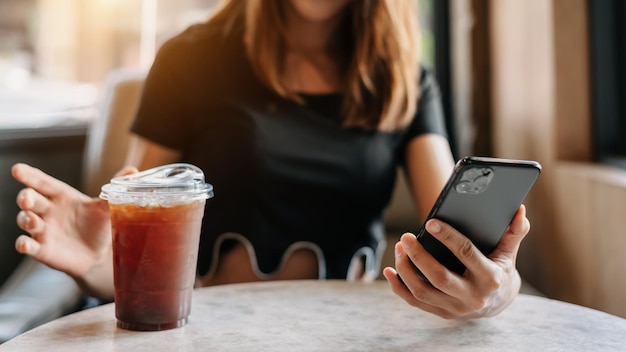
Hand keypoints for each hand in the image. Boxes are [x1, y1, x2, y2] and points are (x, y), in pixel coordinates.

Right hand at [12, 163, 136, 278]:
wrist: (100, 254)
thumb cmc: (98, 225)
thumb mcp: (107, 206)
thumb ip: (115, 187)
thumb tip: (133, 170)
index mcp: (62, 196)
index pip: (43, 183)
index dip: (30, 175)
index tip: (17, 169)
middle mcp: (49, 211)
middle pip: (31, 200)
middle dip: (26, 198)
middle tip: (28, 198)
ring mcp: (43, 230)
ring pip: (26, 221)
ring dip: (25, 219)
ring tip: (31, 220)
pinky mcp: (42, 249)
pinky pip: (28, 246)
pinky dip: (24, 245)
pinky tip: (25, 244)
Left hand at [383, 205, 529, 318]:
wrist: (498, 304)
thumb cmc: (501, 271)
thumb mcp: (509, 253)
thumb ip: (513, 233)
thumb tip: (520, 211)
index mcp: (490, 278)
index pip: (466, 254)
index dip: (447, 237)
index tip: (430, 222)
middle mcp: (472, 297)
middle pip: (438, 277)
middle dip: (418, 256)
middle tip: (405, 237)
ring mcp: (456, 308)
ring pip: (422, 291)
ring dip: (406, 269)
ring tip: (399, 248)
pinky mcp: (442, 314)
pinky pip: (415, 302)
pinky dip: (399, 287)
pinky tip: (390, 271)